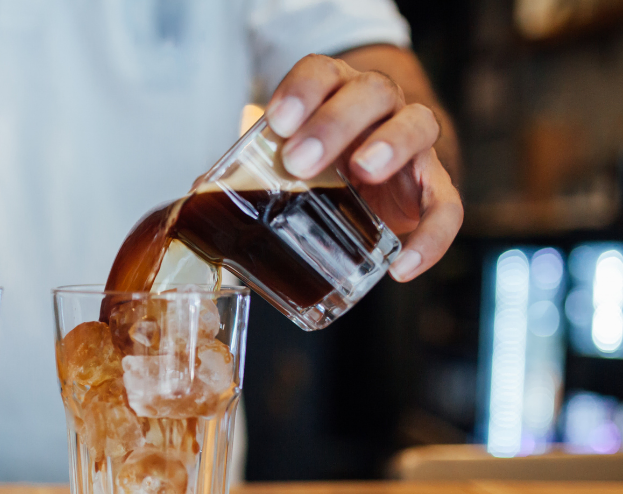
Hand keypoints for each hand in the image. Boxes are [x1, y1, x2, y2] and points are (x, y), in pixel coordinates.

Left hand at [264, 54, 462, 281]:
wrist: (375, 164)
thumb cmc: (320, 157)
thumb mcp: (284, 156)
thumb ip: (250, 167)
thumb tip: (201, 194)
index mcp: (336, 91)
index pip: (323, 73)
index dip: (303, 91)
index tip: (278, 122)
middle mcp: (380, 107)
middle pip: (370, 94)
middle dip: (335, 122)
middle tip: (301, 160)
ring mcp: (411, 143)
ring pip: (417, 126)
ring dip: (390, 144)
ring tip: (363, 170)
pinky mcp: (432, 188)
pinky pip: (447, 207)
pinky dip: (431, 236)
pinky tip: (402, 265)